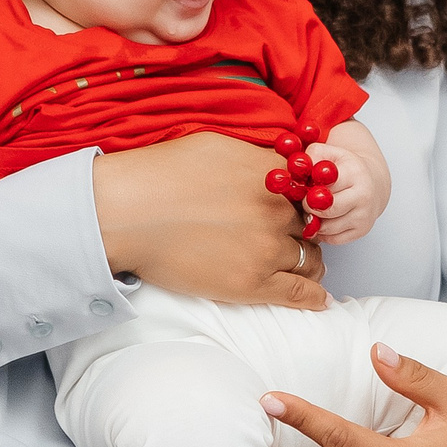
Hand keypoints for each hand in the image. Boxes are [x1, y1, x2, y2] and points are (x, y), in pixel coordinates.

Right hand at [92, 132, 323, 309]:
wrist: (127, 213)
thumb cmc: (161, 174)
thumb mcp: (218, 146)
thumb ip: (256, 158)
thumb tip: (277, 165)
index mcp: (271, 174)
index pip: (311, 189)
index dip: (307, 200)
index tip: (303, 209)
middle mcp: (276, 211)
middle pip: (311, 226)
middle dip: (305, 231)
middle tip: (298, 239)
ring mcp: (266, 249)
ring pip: (309, 259)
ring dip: (308, 262)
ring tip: (306, 268)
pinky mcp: (251, 284)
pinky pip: (299, 293)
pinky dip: (314, 297)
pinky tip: (319, 299)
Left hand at [298, 119, 390, 246]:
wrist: (373, 181)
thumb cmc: (346, 168)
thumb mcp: (329, 153)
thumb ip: (310, 157)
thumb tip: (296, 170)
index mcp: (354, 173)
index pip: (325, 189)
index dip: (309, 193)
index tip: (305, 191)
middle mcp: (363, 196)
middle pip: (326, 211)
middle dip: (310, 208)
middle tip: (308, 201)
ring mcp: (364, 216)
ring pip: (327, 228)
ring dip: (315, 221)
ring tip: (316, 209)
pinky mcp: (362, 231)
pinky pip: (332, 239)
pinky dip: (324, 231)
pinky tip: (325, 219)